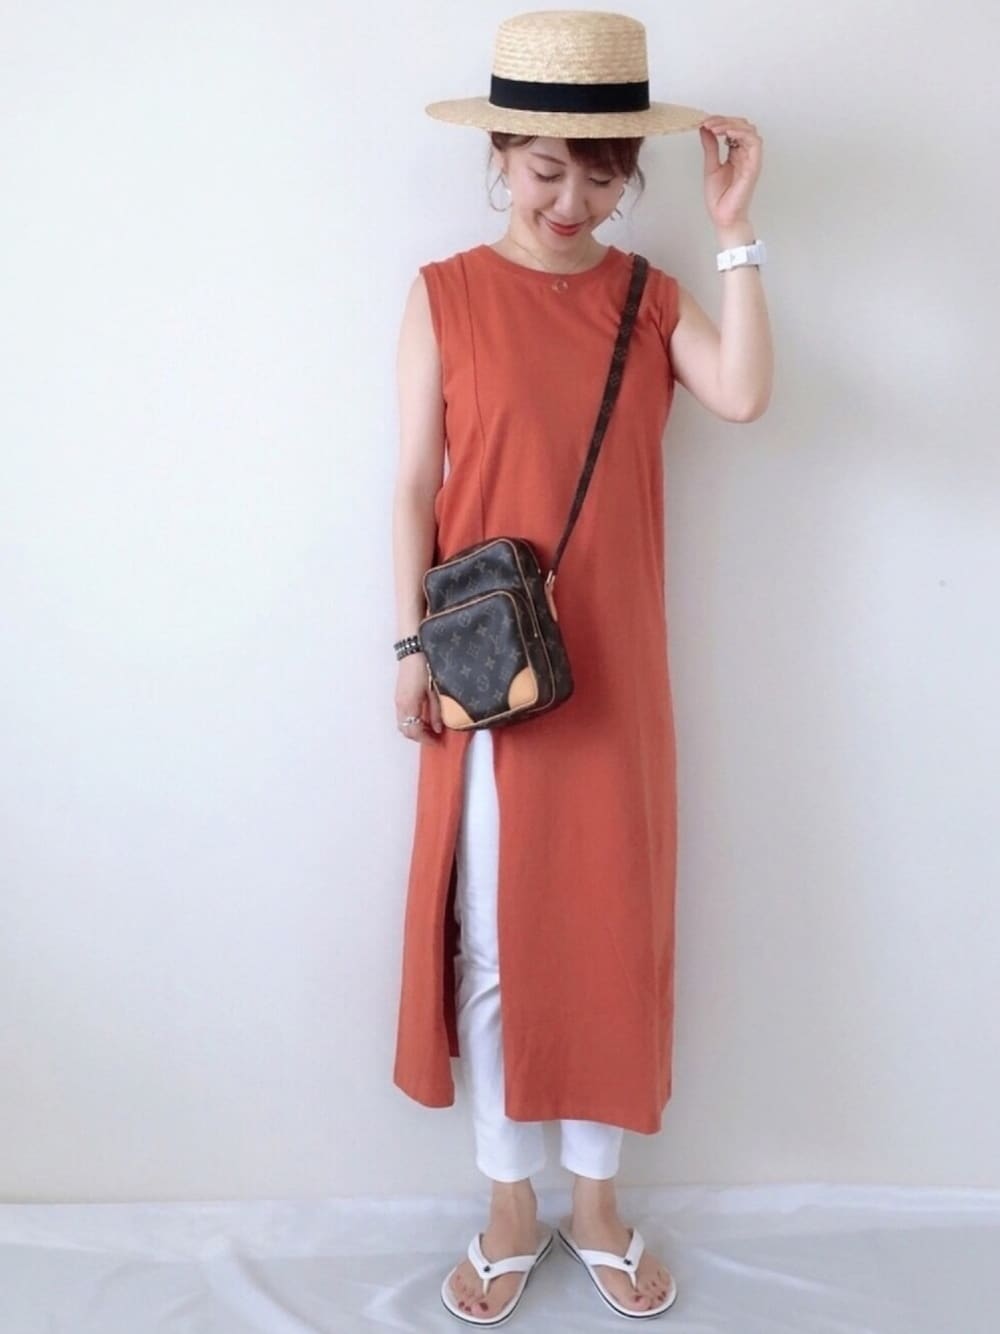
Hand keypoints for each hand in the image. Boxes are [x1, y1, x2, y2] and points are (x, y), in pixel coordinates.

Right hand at [395, 653, 442, 741]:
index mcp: (409, 705)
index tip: (438, 742)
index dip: (426, 740)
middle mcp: (400, 705)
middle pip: (405, 730)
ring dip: (415, 729)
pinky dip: (411, 721)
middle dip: (419, 737)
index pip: (414, 731)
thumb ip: (436, 711)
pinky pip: (402, 715)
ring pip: (402, 723)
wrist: (413, 649)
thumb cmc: (426, 667)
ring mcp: (397, 700)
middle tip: (434, 738)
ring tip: (430, 729)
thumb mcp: (435, 691)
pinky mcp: (399, 695)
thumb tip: (437, 728)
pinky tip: (423, 717)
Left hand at [697, 115, 762, 231]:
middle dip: (725, 120)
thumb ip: (710, 147)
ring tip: (715, 127)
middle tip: (708, 123)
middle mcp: (745, 154)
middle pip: (742, 125)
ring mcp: (751, 159)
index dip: (720, 121)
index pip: (733, 128)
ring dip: (732, 125)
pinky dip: (741, 134)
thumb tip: (705, 128)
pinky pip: (754, 143)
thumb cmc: (720, 198)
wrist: (722, 217)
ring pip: (749, 130)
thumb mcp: (710, 166)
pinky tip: (726, 134)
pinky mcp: (754, 166)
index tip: (705, 122)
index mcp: (736, 154)